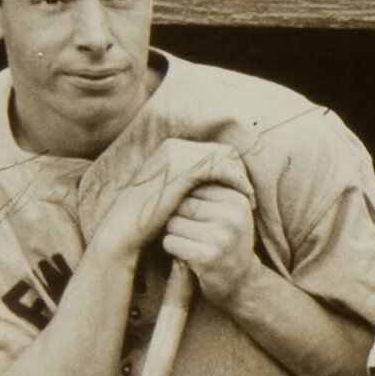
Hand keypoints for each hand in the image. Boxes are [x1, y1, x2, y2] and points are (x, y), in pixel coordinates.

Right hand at [86, 139, 250, 264]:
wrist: (125, 229)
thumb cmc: (148, 219)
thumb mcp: (173, 197)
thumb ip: (190, 185)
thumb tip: (214, 186)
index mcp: (171, 150)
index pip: (214, 151)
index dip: (232, 169)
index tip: (241, 191)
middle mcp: (174, 146)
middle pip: (223, 150)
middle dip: (240, 171)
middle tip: (249, 194)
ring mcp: (178, 154)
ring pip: (227, 156)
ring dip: (241, 177)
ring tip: (248, 199)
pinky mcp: (184, 168)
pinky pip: (224, 167)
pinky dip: (237, 181)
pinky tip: (244, 198)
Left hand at [160, 176, 262, 306]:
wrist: (242, 281)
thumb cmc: (226, 239)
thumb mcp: (228, 210)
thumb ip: (210, 187)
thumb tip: (176, 162)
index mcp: (237, 199)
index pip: (193, 186)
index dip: (186, 201)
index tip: (198, 217)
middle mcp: (233, 216)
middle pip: (181, 204)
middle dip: (178, 217)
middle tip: (193, 232)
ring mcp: (221, 237)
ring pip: (172, 223)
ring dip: (174, 234)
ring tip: (192, 243)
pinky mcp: (208, 257)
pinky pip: (171, 242)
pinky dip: (172, 249)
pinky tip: (188, 255)